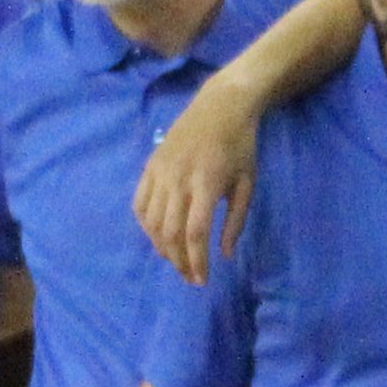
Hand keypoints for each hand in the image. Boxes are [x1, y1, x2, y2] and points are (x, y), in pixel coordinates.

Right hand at [133, 87, 261, 281]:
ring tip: (176, 260)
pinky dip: (145, 225)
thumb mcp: (248, 183)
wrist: (220, 106)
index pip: (195, 233)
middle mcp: (178, 179)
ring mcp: (159, 172)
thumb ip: (235, 221)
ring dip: (161, 247)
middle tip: (189, 277)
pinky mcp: (149, 166)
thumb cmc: (241, 146)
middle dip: (179, 261)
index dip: (196, 261)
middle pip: (169, 232)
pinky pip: (139, 203)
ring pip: (150, 221)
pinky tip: (157, 236)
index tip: (202, 280)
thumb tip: (224, 254)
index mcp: (207, 184)